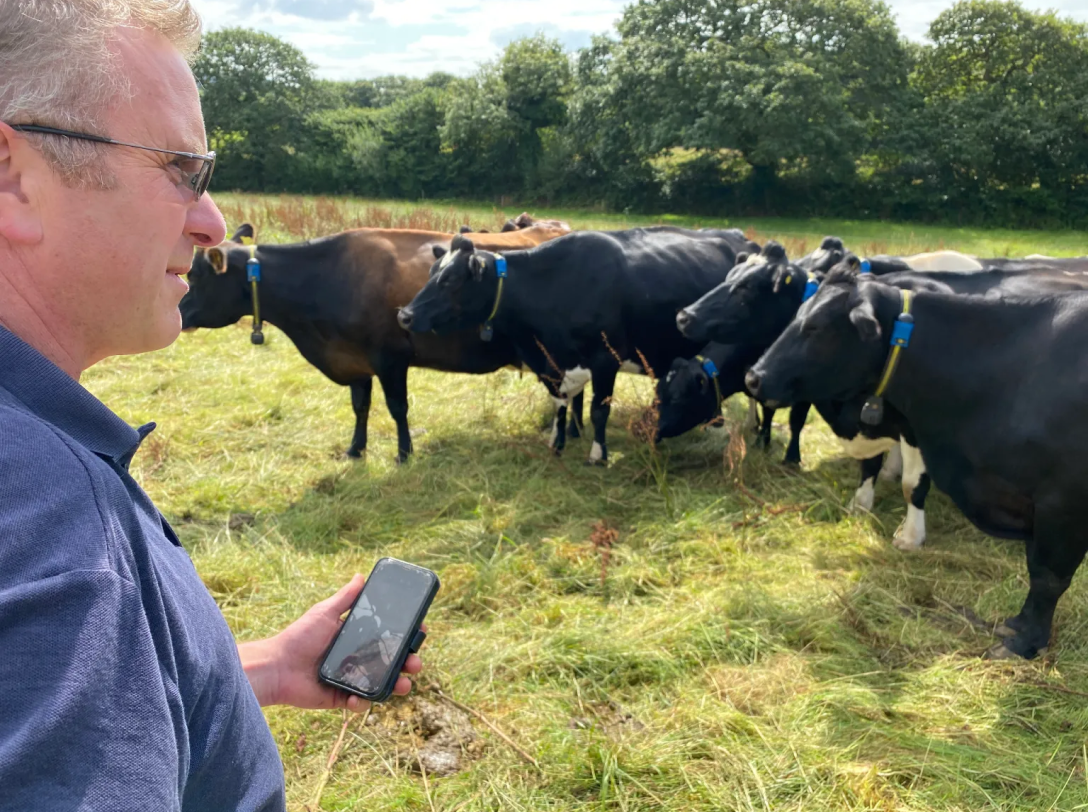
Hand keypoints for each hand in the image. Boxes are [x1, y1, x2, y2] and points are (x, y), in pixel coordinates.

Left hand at [239, 574, 423, 711]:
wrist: (276, 667)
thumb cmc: (299, 637)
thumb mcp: (324, 613)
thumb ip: (345, 598)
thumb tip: (360, 575)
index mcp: (356, 637)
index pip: (388, 636)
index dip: (406, 635)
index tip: (420, 631)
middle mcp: (357, 658)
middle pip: (391, 661)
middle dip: (408, 663)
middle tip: (415, 663)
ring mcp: (351, 679)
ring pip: (382, 683)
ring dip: (397, 685)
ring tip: (403, 685)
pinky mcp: (341, 698)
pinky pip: (360, 702)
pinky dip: (363, 702)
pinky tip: (358, 699)